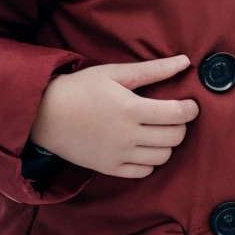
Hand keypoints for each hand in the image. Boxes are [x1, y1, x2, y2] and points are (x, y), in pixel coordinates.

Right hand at [29, 56, 199, 177]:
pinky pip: (143, 172)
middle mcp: (127, 136)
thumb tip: (185, 62)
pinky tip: (142, 147)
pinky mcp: (108, 168)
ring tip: (157, 131)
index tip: (190, 104)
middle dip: (180, 125)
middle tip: (171, 116)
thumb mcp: (115, 73)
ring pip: (163, 157)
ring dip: (167, 144)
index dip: (191, 109)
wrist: (42, 115)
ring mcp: (118, 155)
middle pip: (175, 137)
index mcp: (131, 109)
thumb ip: (153, 70)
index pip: (178, 114)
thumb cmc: (80, 89)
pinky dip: (149, 161)